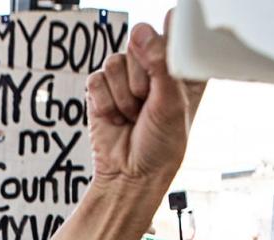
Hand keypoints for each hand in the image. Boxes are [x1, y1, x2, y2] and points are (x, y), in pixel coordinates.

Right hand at [87, 17, 204, 185]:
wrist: (131, 175)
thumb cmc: (160, 146)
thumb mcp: (171, 102)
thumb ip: (160, 63)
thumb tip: (141, 31)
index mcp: (177, 70)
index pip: (170, 34)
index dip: (163, 43)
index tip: (162, 66)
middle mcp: (150, 69)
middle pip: (136, 45)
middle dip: (139, 80)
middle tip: (146, 106)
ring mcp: (123, 79)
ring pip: (113, 63)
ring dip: (122, 96)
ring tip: (131, 116)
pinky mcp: (100, 91)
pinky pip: (95, 80)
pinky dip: (104, 103)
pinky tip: (115, 118)